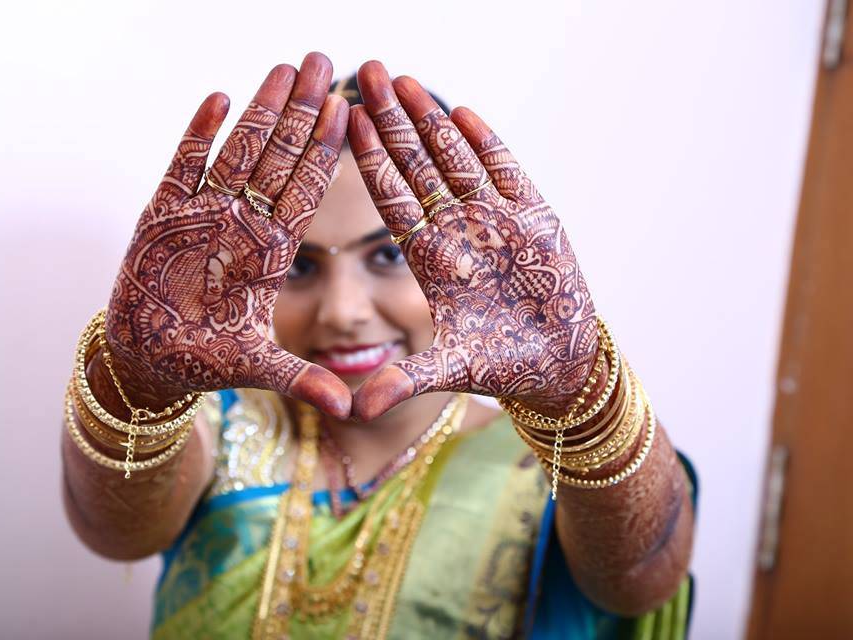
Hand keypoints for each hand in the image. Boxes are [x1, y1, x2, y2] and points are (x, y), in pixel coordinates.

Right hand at [105, 52, 351, 418]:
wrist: (149, 360)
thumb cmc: (204, 360)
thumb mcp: (256, 368)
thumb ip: (300, 380)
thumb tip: (346, 408)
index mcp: (268, 253)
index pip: (304, 193)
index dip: (323, 153)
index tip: (346, 112)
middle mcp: (241, 225)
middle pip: (276, 158)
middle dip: (299, 111)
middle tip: (325, 62)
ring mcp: (202, 215)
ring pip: (235, 152)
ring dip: (258, 110)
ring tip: (283, 67)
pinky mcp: (160, 217)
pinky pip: (181, 168)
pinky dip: (196, 135)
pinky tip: (218, 97)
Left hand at [347, 61, 598, 420]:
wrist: (558, 365)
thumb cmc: (501, 365)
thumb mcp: (448, 371)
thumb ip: (404, 381)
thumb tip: (356, 411)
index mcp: (430, 258)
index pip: (392, 197)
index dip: (371, 158)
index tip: (346, 120)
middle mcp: (457, 231)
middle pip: (417, 165)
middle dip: (392, 120)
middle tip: (364, 72)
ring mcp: (495, 220)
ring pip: (456, 158)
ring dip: (431, 119)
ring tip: (403, 79)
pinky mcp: (535, 219)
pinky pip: (507, 173)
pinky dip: (487, 143)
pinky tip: (461, 112)